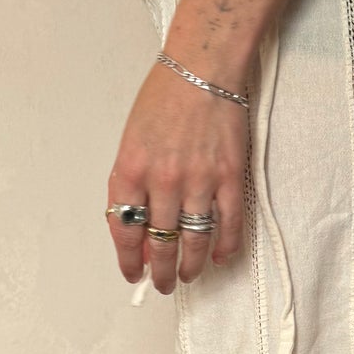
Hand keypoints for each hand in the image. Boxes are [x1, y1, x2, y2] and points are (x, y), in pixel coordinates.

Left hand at [106, 57, 247, 293]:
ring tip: (186, 276)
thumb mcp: (131, 142)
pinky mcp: (229, 177)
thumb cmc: (163, 99)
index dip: (128, 260)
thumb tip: (140, 228)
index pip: (124, 231)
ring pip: (194, 242)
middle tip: (161, 284)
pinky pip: (228, 225)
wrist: (202, 69)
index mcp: (130, 170)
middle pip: (159, 243)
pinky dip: (224, 247)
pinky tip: (219, 258)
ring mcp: (199, 181)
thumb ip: (131, 186)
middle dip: (159, 272)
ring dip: (189, 266)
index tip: (132, 273)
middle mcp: (162, 180)